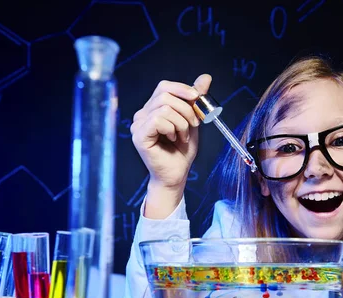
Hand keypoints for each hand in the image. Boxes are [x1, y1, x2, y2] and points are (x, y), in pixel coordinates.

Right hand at [131, 74, 211, 217]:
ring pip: (164, 107)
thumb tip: (205, 77)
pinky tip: (173, 139)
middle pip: (165, 94)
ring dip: (181, 122)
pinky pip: (158, 120)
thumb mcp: (193, 120)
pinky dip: (172, 128)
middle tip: (194, 125)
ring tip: (183, 136)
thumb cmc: (182, 151)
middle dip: (186, 108)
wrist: (176, 174)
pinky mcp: (139, 136)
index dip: (182, 89)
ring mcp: (138, 125)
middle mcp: (142, 114)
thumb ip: (195, 99)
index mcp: (153, 108)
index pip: (164, 87)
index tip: (197, 98)